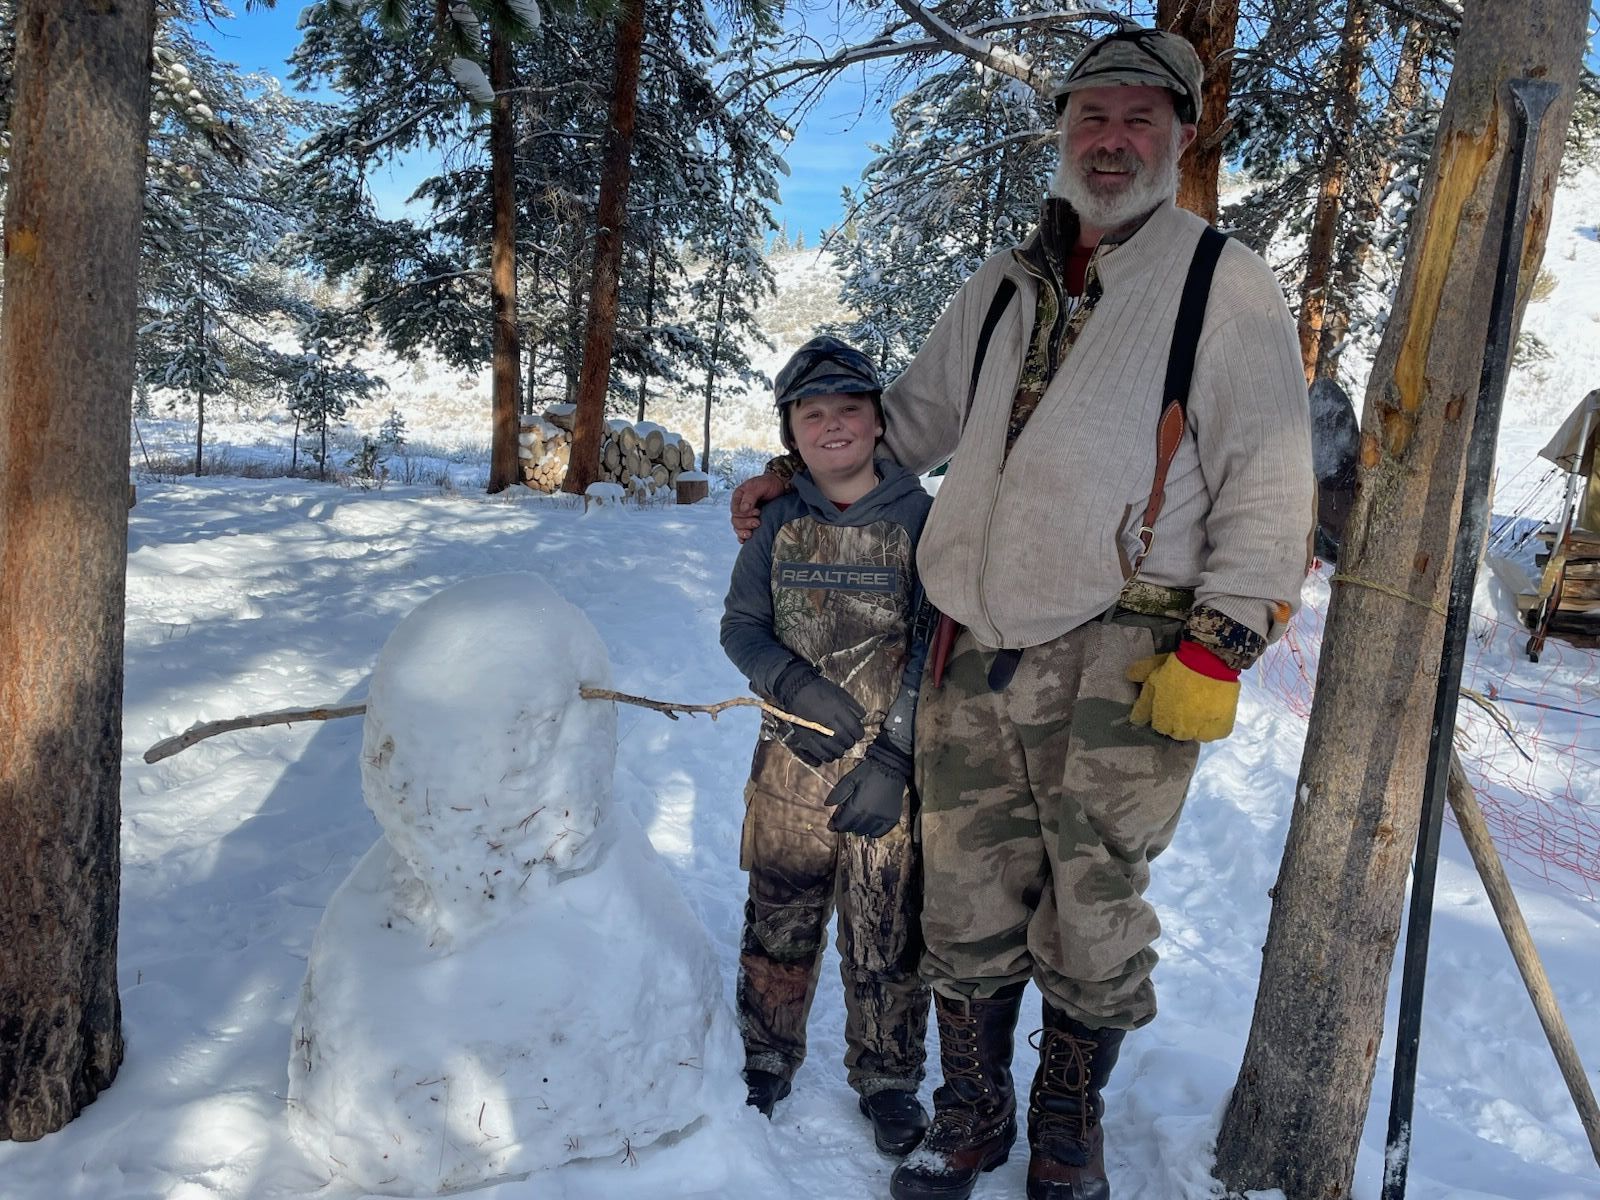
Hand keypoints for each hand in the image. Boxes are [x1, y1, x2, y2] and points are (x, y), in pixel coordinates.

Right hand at [731, 472, 787, 542]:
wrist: (780, 486)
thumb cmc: (769, 484)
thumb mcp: (759, 486)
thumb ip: (750, 496)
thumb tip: (743, 509)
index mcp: (739, 497)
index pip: (735, 510)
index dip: (744, 514)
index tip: (757, 512)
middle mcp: (740, 507)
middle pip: (736, 521)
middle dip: (746, 524)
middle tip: (757, 522)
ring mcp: (745, 516)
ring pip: (738, 528)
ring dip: (744, 532)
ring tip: (751, 533)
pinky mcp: (751, 522)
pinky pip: (742, 531)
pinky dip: (742, 537)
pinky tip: (744, 540)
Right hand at [772, 663, 864, 764]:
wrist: (795, 689)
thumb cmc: (819, 689)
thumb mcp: (839, 691)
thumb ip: (853, 705)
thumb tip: (862, 717)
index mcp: (837, 710)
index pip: (855, 729)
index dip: (859, 733)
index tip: (858, 733)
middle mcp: (828, 723)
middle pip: (846, 741)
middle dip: (850, 741)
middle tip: (849, 739)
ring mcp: (816, 733)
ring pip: (836, 751)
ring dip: (841, 750)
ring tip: (840, 745)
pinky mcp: (806, 739)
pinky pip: (821, 755)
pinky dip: (829, 757)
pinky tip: (830, 752)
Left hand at [825, 739, 911, 837]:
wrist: (891, 767)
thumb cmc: (869, 772)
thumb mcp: (849, 779)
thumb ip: (837, 794)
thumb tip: (827, 805)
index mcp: (857, 807)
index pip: (842, 825)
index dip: (836, 825)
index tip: (833, 824)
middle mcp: (869, 816)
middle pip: (853, 829)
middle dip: (847, 825)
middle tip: (847, 817)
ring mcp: (882, 818)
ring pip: (865, 832)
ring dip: (859, 828)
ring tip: (858, 817)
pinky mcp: (892, 819)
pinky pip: (880, 833)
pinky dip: (873, 831)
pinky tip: (870, 824)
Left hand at [1125, 645, 1239, 741]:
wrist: (1210, 662)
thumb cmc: (1178, 666)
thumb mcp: (1154, 671)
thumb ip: (1139, 676)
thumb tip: (1128, 678)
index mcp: (1161, 719)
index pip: (1158, 726)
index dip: (1163, 715)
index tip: (1168, 704)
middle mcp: (1179, 730)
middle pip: (1176, 733)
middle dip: (1177, 722)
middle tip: (1184, 704)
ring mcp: (1200, 731)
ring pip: (1194, 735)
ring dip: (1194, 726)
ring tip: (1198, 710)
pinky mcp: (1220, 728)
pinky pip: (1213, 734)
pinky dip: (1212, 728)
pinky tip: (1212, 715)